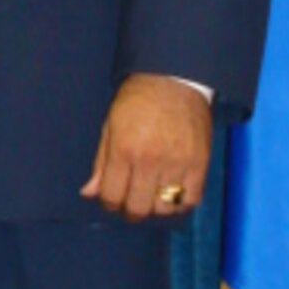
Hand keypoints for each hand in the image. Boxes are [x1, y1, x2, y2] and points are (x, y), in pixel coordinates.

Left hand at [80, 74, 211, 219]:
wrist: (173, 79)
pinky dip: (181, 202)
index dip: (109, 202)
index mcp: (123, 150)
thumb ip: (100, 162)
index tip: (113, 197)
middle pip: (138, 207)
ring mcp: (176, 164)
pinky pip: (190, 200)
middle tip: (132, 200)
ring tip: (153, 194)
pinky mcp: (199, 164)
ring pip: (164, 208)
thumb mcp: (110, 126)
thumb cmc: (137, 100)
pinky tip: (173, 191)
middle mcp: (150, 161)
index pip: (112, 196)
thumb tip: (88, 193)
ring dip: (156, 206)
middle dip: (130, 209)